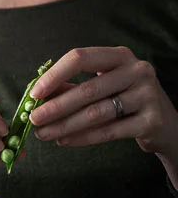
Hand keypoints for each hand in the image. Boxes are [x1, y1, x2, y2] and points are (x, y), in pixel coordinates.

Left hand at [28, 46, 177, 157]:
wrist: (162, 123)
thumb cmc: (123, 99)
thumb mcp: (100, 86)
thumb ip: (70, 87)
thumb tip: (35, 95)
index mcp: (119, 56)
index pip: (80, 58)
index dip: (55, 75)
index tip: (34, 93)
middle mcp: (136, 70)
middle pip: (87, 89)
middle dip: (56, 106)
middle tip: (34, 119)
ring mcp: (147, 95)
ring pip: (96, 113)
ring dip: (65, 125)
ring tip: (43, 134)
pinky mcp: (151, 120)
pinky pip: (110, 131)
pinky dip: (83, 138)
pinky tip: (64, 141)